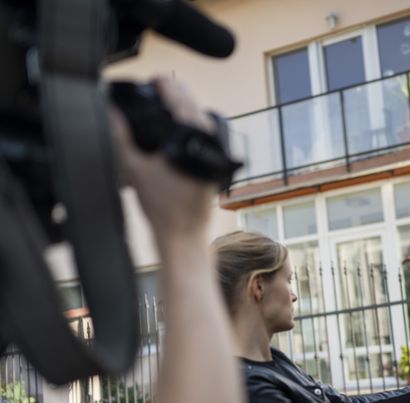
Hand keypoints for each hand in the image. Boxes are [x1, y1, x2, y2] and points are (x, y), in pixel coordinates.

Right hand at [110, 76, 215, 245]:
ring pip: (205, 124)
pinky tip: (181, 129)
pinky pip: (208, 138)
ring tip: (170, 104)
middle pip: (195, 109)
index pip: (181, 103)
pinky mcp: (217, 167)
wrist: (183, 235)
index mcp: (190, 140)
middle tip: (163, 86)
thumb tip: (111, 113)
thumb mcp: (134, 168)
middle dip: (179, 95)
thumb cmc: (161, 207)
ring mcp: (216, 156)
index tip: (156, 79)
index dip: (167, 88)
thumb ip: (121, 137)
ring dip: (188, 111)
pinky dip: (195, 128)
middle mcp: (209, 145)